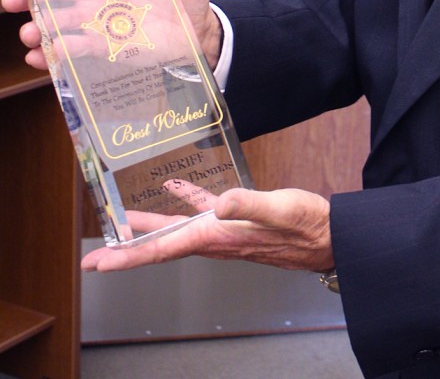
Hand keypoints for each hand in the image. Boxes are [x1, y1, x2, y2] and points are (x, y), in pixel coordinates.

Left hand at [81, 184, 333, 274]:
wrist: (330, 237)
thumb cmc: (308, 225)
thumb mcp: (280, 209)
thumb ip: (249, 204)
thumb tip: (219, 202)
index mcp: (220, 237)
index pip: (164, 249)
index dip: (130, 255)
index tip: (101, 262)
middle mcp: (216, 239)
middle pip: (161, 248)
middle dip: (126, 252)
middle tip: (95, 257)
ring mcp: (225, 232)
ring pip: (176, 232)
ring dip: (148, 228)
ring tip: (123, 222)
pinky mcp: (237, 220)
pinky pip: (202, 212)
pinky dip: (184, 201)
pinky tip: (174, 189)